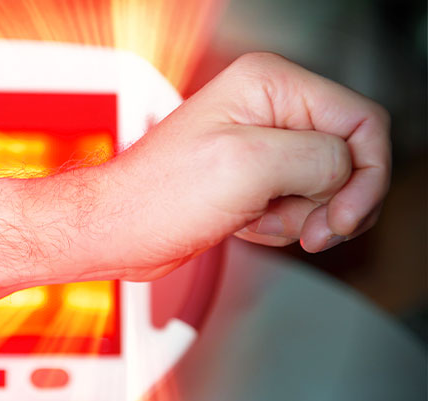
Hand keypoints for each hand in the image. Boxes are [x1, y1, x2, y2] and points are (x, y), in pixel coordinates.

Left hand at [100, 52, 389, 280]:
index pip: (361, 122)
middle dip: (328, 201)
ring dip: (300, 216)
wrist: (119, 231)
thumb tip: (347, 169)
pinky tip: (245, 224)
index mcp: (269, 85)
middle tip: (304, 227)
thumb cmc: (158, 197)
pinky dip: (281, 224)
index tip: (342, 218)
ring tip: (255, 220)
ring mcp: (261, 144)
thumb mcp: (250, 166)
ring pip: (325, 186)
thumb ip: (319, 158)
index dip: (366, 175)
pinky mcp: (253, 177)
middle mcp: (268, 108)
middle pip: (347, 157)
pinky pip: (298, 203)